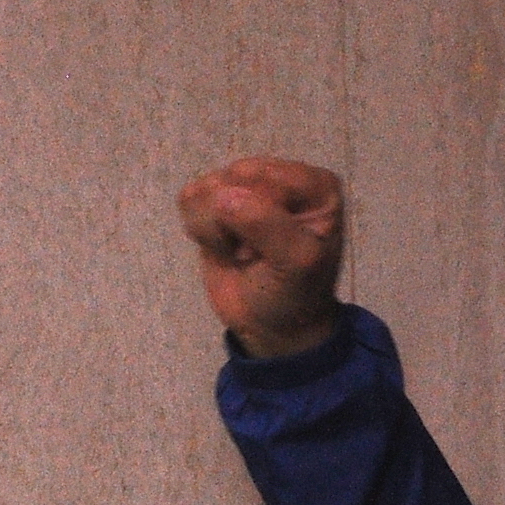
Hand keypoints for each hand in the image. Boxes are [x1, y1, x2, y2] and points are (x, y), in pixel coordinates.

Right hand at [179, 157, 347, 358]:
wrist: (270, 327)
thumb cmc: (294, 294)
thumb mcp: (296, 263)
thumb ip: (266, 224)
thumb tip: (222, 196)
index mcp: (315, 185)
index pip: (270, 179)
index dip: (259, 216)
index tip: (273, 251)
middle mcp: (281, 177)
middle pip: (234, 177)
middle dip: (234, 224)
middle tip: (255, 254)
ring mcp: (245, 185)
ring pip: (207, 188)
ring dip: (215, 231)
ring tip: (239, 253)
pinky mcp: (214, 200)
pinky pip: (189, 198)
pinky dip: (200, 230)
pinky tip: (223, 246)